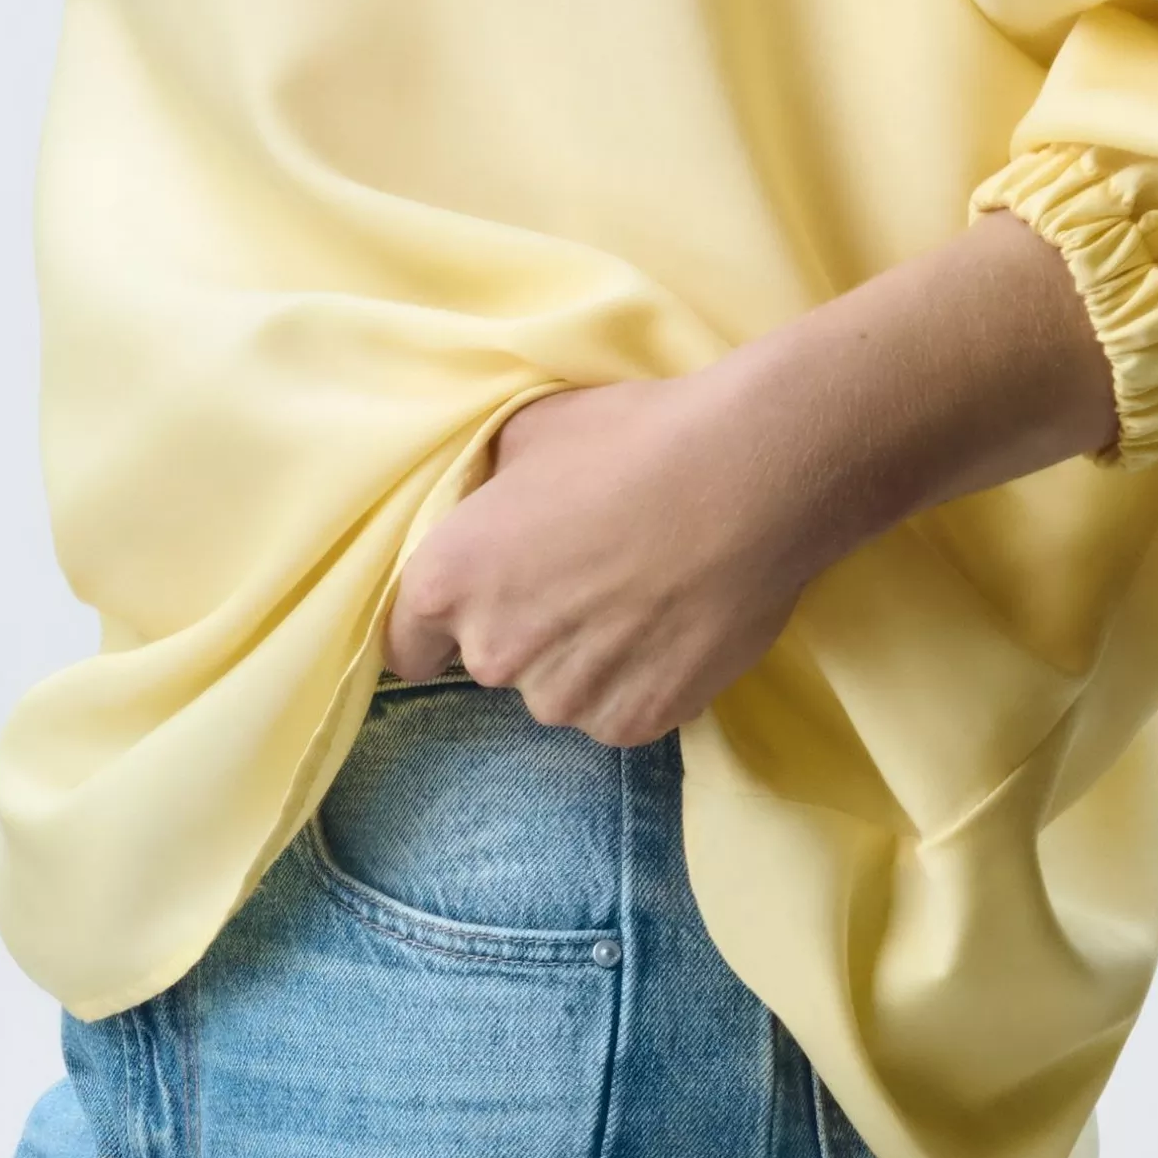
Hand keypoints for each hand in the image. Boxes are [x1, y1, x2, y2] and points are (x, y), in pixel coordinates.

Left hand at [382, 370, 825, 743]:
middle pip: (492, 666)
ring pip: (562, 693)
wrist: (750, 477)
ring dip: (588, 663)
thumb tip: (490, 508)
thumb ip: (489, 490)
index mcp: (446, 582)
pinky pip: (622, 712)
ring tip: (642, 599)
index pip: (407, 646)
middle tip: (588, 579)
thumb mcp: (530, 435)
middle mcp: (493, 654)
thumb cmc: (634, 439)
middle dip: (529, 633)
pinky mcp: (634, 722)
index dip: (442, 628)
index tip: (487, 605)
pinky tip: (675, 625)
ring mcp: (565, 698)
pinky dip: (643, 682)